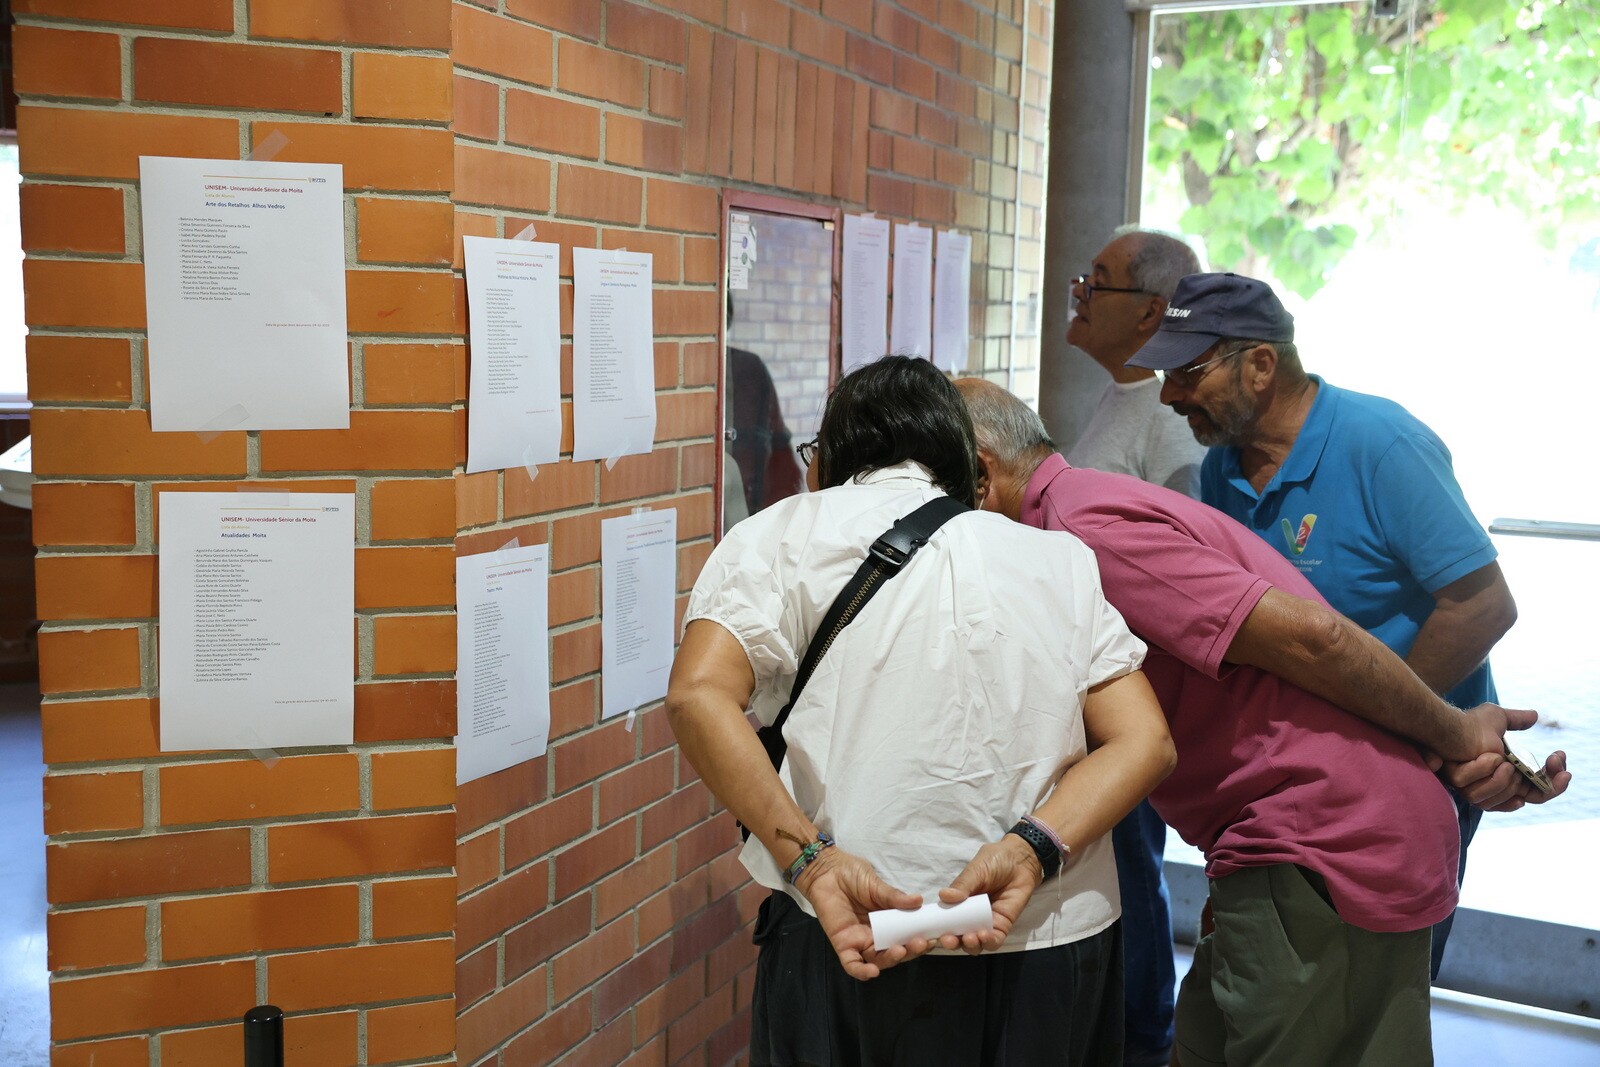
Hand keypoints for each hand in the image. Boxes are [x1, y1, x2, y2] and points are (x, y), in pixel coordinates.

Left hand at [792, 847, 928, 979]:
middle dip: (910, 951)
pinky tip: (873, 971)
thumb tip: (919, 900)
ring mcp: (859, 941)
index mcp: (888, 922)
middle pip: (896, 952)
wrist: (825, 869)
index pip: (907, 936)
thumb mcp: (876, 885)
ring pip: (878, 960)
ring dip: (891, 960)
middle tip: (921, 942)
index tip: (935, 937)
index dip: (921, 940)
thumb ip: (894, 897)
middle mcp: (876, 935)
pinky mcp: (843, 945)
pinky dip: (862, 971)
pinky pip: (852, 964)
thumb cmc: (851, 874)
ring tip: (900, 950)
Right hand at [937, 834, 1043, 954]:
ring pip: (975, 943)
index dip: (938, 928)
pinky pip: (994, 941)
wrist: (1021, 860)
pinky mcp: (1003, 925)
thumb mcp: (976, 869)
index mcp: (959, 902)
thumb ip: (962, 885)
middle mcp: (970, 916)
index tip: (933, 932)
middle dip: (952, 942)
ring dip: (970, 945)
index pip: (945, 920)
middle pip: (957, 936)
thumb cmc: (995, 861)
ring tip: (969, 937)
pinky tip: (984, 935)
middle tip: (949, 939)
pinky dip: (988, 942)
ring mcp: (986, 922)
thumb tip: (943, 896)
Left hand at [1443, 702, 1572, 810]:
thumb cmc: (1470, 722)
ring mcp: (1480, 790)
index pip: (1539, 791)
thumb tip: (1535, 715)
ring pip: (1510, 795)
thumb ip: (1517, 720)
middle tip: (1554, 760)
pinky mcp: (1464, 788)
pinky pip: (1483, 794)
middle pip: (1534, 797)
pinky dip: (1489, 774)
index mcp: (1509, 776)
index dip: (1555, 784)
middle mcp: (1498, 787)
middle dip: (1550, 782)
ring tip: (1503, 760)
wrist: (1448, 725)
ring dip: (1507, 778)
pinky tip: (1493, 761)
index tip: (1562, 763)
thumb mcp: (1498, 718)